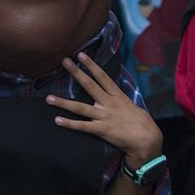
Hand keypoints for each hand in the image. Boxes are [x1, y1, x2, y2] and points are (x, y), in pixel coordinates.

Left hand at [47, 52, 162, 163]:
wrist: (147, 140)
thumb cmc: (142, 123)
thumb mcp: (132, 106)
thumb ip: (119, 99)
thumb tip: (112, 93)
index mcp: (117, 96)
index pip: (102, 77)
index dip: (91, 65)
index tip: (81, 55)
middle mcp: (109, 103)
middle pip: (90, 85)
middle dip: (76, 73)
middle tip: (64, 61)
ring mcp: (104, 116)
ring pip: (80, 108)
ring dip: (63, 103)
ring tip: (48, 98)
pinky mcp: (101, 130)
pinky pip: (82, 126)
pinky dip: (69, 124)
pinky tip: (57, 120)